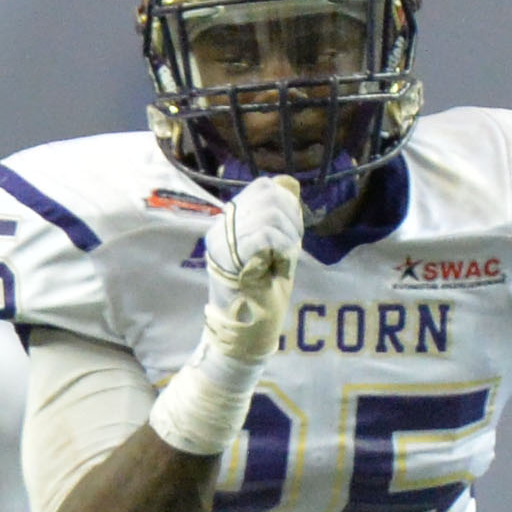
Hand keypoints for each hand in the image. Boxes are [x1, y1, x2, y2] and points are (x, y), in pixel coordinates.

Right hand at [200, 174, 302, 368]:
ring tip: (279, 263)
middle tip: (285, 253)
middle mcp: (220, 227)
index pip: (266, 187)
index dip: (288, 206)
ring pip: (270, 215)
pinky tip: (275, 269)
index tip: (288, 237)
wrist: (248, 331)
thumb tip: (287, 181)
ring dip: (288, 240)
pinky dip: (282, 252)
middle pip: (270, 195)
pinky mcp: (229, 257)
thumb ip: (280, 213)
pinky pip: (266, 236)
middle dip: (291, 223)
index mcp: (229, 221)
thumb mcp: (277, 244)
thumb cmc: (263, 291)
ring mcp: (222, 242)